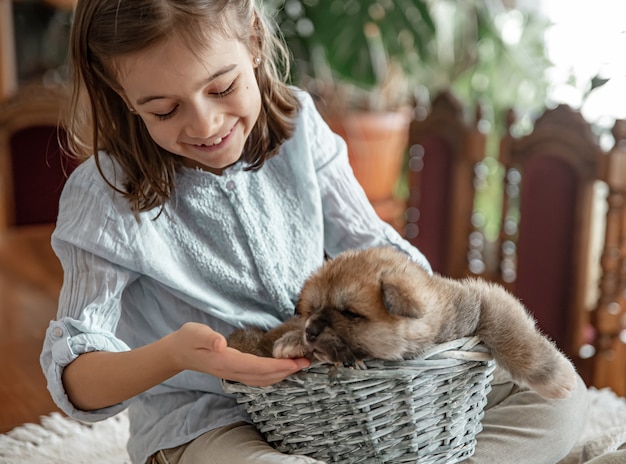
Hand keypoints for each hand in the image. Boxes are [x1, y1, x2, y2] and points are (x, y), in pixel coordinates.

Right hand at [168, 322, 309, 386]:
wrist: (178, 351)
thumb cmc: (188, 339)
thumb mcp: (195, 334)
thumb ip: (208, 338)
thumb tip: (221, 343)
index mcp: (226, 362)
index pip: (257, 368)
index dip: (277, 366)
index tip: (295, 363)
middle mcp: (232, 372)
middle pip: (264, 377)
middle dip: (287, 371)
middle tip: (308, 362)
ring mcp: (234, 374)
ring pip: (263, 379)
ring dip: (282, 374)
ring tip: (300, 365)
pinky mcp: (235, 372)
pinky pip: (258, 378)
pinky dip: (273, 375)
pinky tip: (282, 369)